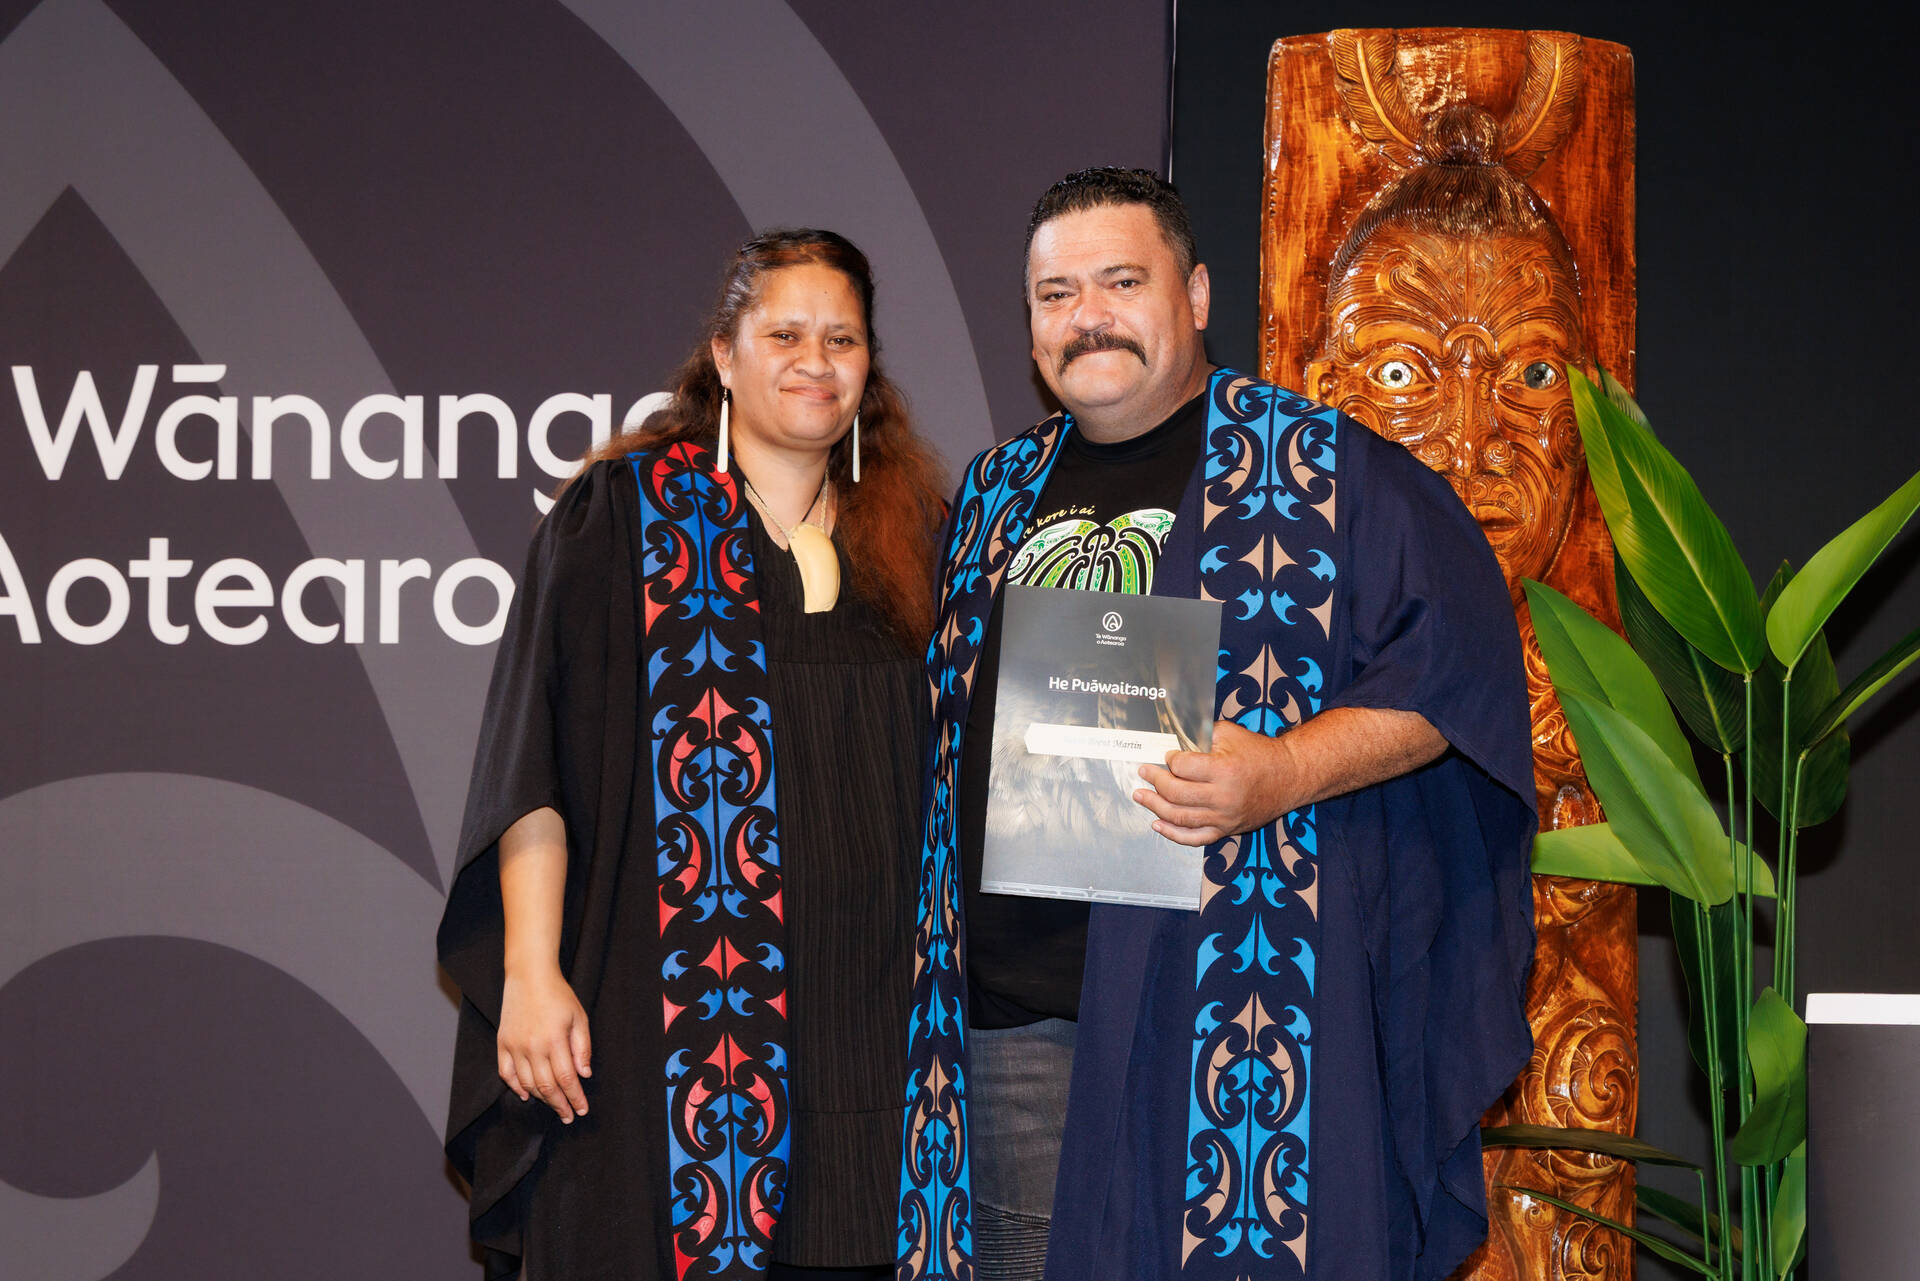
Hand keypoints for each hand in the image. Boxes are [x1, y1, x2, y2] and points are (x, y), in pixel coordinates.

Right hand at [497, 966, 592, 1121]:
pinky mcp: (503, 1043)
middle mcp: (533, 1047)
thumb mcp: (579, 1018)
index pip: (567, 1080)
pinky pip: (507, 1073)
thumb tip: (584, 1075)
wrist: (529, 976)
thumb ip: (583, 1048)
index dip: (575, 1098)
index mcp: (555, 1041)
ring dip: (541, 1098)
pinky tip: (526, 1095)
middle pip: (547, 1087)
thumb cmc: (559, 995)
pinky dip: (516, 1087)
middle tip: (568, 1116)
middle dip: (559, 1105)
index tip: (581, 1110)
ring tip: (554, 1104)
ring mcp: (515, 1046)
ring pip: (527, 1084)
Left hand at [1133, 720, 1295, 846]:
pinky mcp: (1227, 830)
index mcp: (1224, 770)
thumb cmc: (1259, 753)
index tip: (1167, 754)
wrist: (1289, 777)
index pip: (1182, 767)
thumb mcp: (1230, 734)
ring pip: (1180, 817)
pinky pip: (1195, 838)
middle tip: (1144, 772)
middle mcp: (1224, 797)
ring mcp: (1224, 817)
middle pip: (1176, 793)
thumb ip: (1200, 733)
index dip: (1169, 759)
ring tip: (1140, 796)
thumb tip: (1171, 736)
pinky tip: (1157, 824)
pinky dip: (1173, 834)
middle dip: (1155, 781)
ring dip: (1155, 806)